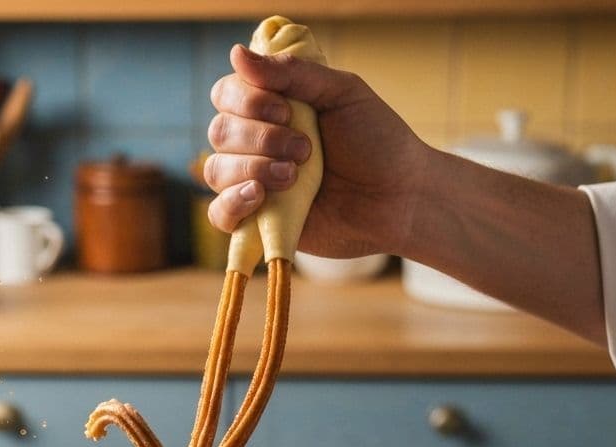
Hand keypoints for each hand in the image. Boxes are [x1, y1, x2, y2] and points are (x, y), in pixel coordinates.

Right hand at [206, 44, 429, 257]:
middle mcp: (257, 144)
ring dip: (253, 168)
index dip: (247, 101)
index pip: (227, 94)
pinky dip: (231, 203)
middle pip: (219, 131)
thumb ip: (292, 73)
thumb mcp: (341, 93)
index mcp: (273, 108)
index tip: (287, 111)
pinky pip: (220, 214)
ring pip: (216, 170)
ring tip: (295, 177)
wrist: (399, 199)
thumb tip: (235, 54)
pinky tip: (258, 197)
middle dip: (259, 137)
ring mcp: (256, 184)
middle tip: (306, 151)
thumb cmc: (377, 143)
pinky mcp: (259, 223)